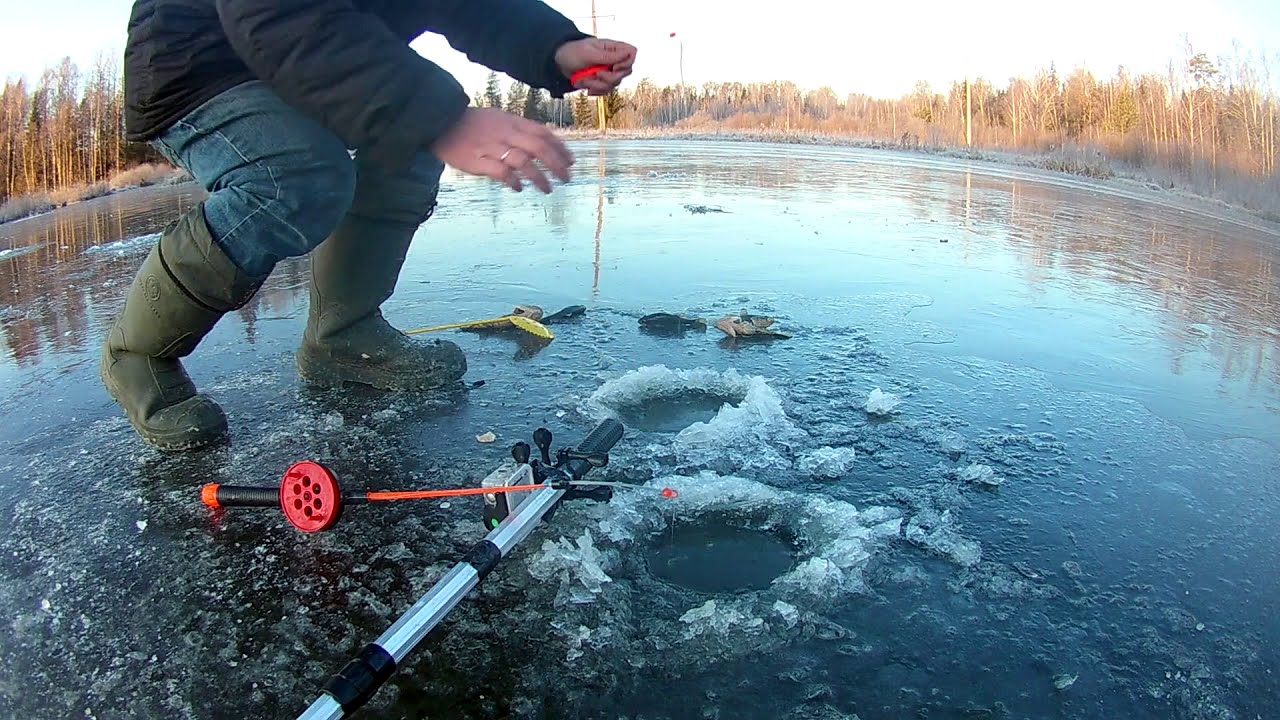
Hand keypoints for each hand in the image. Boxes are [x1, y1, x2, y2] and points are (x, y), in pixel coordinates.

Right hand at [429, 108, 574, 192]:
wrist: (439, 121)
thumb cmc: (471, 123)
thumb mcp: (498, 118)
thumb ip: (519, 129)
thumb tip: (542, 142)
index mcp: (511, 122)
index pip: (543, 133)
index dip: (560, 148)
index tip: (571, 161)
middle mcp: (505, 133)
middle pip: (538, 148)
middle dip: (557, 164)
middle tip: (566, 178)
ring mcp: (491, 147)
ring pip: (524, 162)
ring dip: (539, 177)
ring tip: (548, 189)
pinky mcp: (477, 161)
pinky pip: (501, 172)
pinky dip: (513, 181)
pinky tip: (519, 188)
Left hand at [554, 37, 636, 95]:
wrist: (559, 63)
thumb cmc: (572, 52)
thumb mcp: (590, 54)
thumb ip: (609, 56)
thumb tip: (627, 54)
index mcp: (612, 48)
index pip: (632, 53)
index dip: (626, 62)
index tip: (614, 67)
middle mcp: (613, 59)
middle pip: (626, 72)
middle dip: (609, 78)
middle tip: (596, 74)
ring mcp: (608, 71)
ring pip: (614, 84)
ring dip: (597, 85)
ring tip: (584, 78)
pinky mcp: (601, 81)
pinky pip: (605, 91)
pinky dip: (594, 90)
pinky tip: (585, 85)